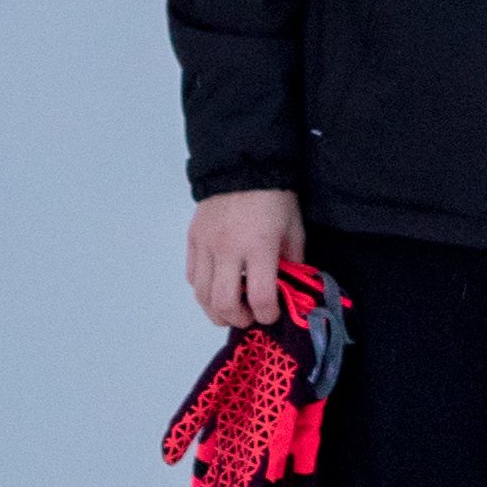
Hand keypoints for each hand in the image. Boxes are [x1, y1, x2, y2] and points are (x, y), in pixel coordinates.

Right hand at [189, 187, 303, 329]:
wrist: (243, 168)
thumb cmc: (275, 199)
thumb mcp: (294, 230)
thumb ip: (292, 262)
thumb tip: (289, 289)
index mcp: (259, 247)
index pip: (260, 296)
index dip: (268, 314)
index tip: (273, 316)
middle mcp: (228, 249)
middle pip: (223, 302)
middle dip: (238, 319)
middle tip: (250, 318)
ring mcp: (205, 245)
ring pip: (201, 294)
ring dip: (216, 310)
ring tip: (232, 310)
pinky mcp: (192, 239)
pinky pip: (192, 276)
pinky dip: (203, 290)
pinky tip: (217, 288)